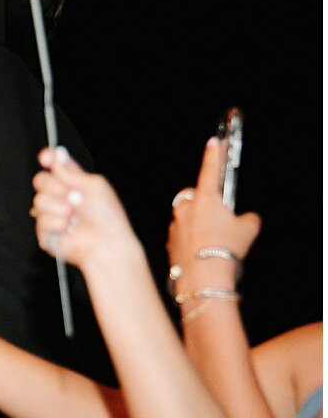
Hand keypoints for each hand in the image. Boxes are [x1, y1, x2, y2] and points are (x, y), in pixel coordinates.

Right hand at [30, 146, 139, 269]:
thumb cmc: (107, 216)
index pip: (54, 165)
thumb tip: (55, 156)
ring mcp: (51, 213)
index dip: (47, 158)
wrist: (105, 242)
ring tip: (73, 216)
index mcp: (73, 182)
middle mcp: (60, 196)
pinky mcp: (44, 231)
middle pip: (40, 180)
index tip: (46, 158)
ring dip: (59, 208)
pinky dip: (56, 223)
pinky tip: (68, 228)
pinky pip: (40, 220)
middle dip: (54, 187)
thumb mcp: (94, 185)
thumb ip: (71, 171)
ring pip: (38, 200)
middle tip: (72, 196)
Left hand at [166, 136, 259, 295]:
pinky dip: (190, 240)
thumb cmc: (224, 248)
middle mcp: (186, 209)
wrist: (203, 275)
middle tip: (217, 216)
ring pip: (186, 218)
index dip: (213, 155)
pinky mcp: (170, 242)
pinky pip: (181, 235)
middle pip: (193, 197)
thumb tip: (248, 219)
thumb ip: (248, 219)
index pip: (209, 170)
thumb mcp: (248, 230)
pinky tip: (202, 252)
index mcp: (205, 199)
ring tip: (213, 241)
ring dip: (197, 224)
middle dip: (203, 202)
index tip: (213, 142)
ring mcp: (175, 226)